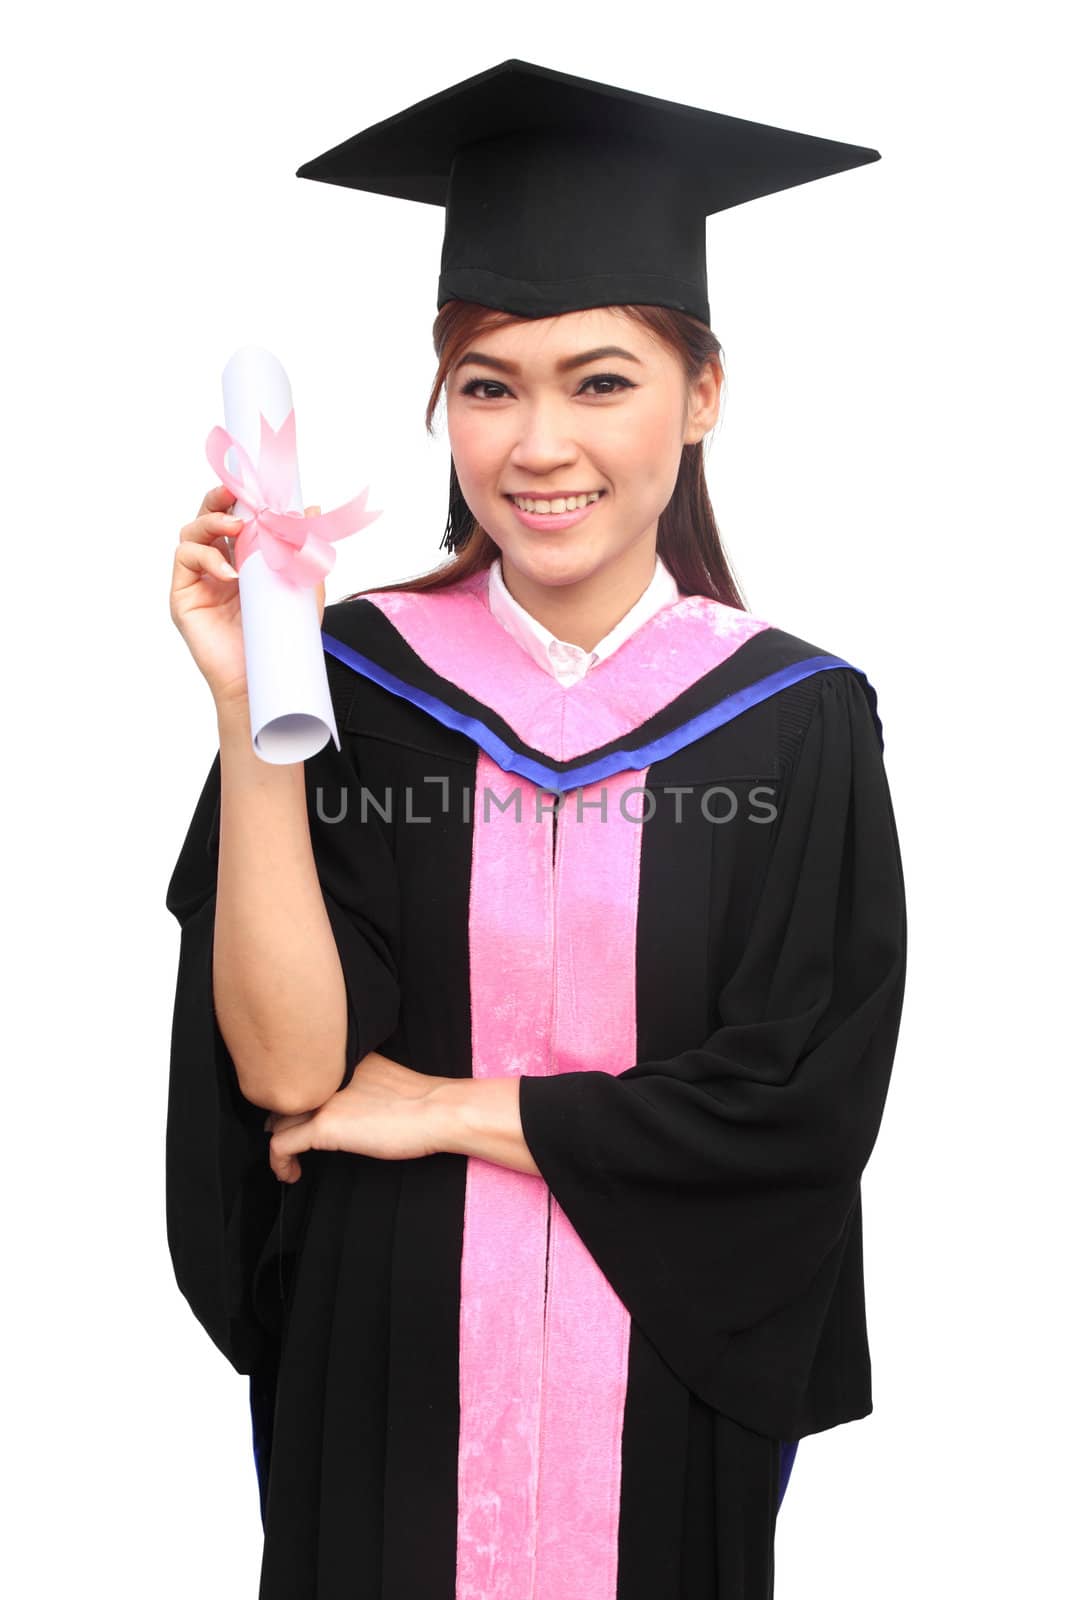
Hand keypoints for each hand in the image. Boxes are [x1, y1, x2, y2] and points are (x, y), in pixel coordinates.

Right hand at [170, 486, 326, 705]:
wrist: (262, 680)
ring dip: (211, 522)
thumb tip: (310, 506)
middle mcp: (218, 565)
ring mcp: (199, 579)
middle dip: (218, 498)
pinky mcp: (183, 596)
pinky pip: (184, 559)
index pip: (236, 517)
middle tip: (235, 492)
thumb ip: (304, 549)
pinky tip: (230, 573)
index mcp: (244, 559)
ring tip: (237, 529)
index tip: (252, 480)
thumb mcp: (301, 588)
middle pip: (207, 516)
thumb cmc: (280, 638)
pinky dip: (205, 557)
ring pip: (191, 532)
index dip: (239, 497)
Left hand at [263, 1051, 454, 1181]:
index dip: (298, 1099)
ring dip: (278, 1141)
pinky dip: (279, 1163)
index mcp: (342, 1061)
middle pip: (288, 1096)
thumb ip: (360, 1083)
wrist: (438, 1111)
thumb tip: (352, 1106)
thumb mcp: (384, 1080)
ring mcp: (322, 1100)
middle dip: (283, 1119)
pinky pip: (280, 1146)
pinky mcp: (323, 1127)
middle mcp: (326, 1076)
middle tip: (290, 1141)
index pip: (304, 1077)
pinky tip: (290, 1174)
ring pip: (278, 1120)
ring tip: (288, 1161)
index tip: (301, 1117)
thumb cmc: (425, 1101)